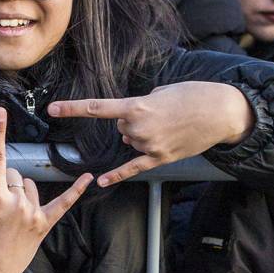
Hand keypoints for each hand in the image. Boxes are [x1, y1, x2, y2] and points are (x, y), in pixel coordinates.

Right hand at [0, 108, 92, 272]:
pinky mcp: (44, 224)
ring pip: (31, 186)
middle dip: (6, 182)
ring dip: (23, 193)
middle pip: (14, 174)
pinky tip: (88, 177)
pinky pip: (63, 203)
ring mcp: (32, 214)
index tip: (0, 113)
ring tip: (11, 216)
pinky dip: (75, 190)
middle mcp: (16, 203)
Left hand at [48, 81, 254, 186]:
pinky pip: (134, 168)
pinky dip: (118, 174)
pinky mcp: (161, 158)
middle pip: (121, 127)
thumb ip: (138, 107)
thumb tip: (127, 126)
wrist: (221, 111)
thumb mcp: (161, 91)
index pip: (97, 108)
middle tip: (160, 112)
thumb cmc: (192, 95)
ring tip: (169, 125)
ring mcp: (150, 146)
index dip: (72, 108)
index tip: (52, 108)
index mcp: (137, 107)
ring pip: (131, 141)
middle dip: (134, 120)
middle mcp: (139, 128)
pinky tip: (102, 181)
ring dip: (143, 134)